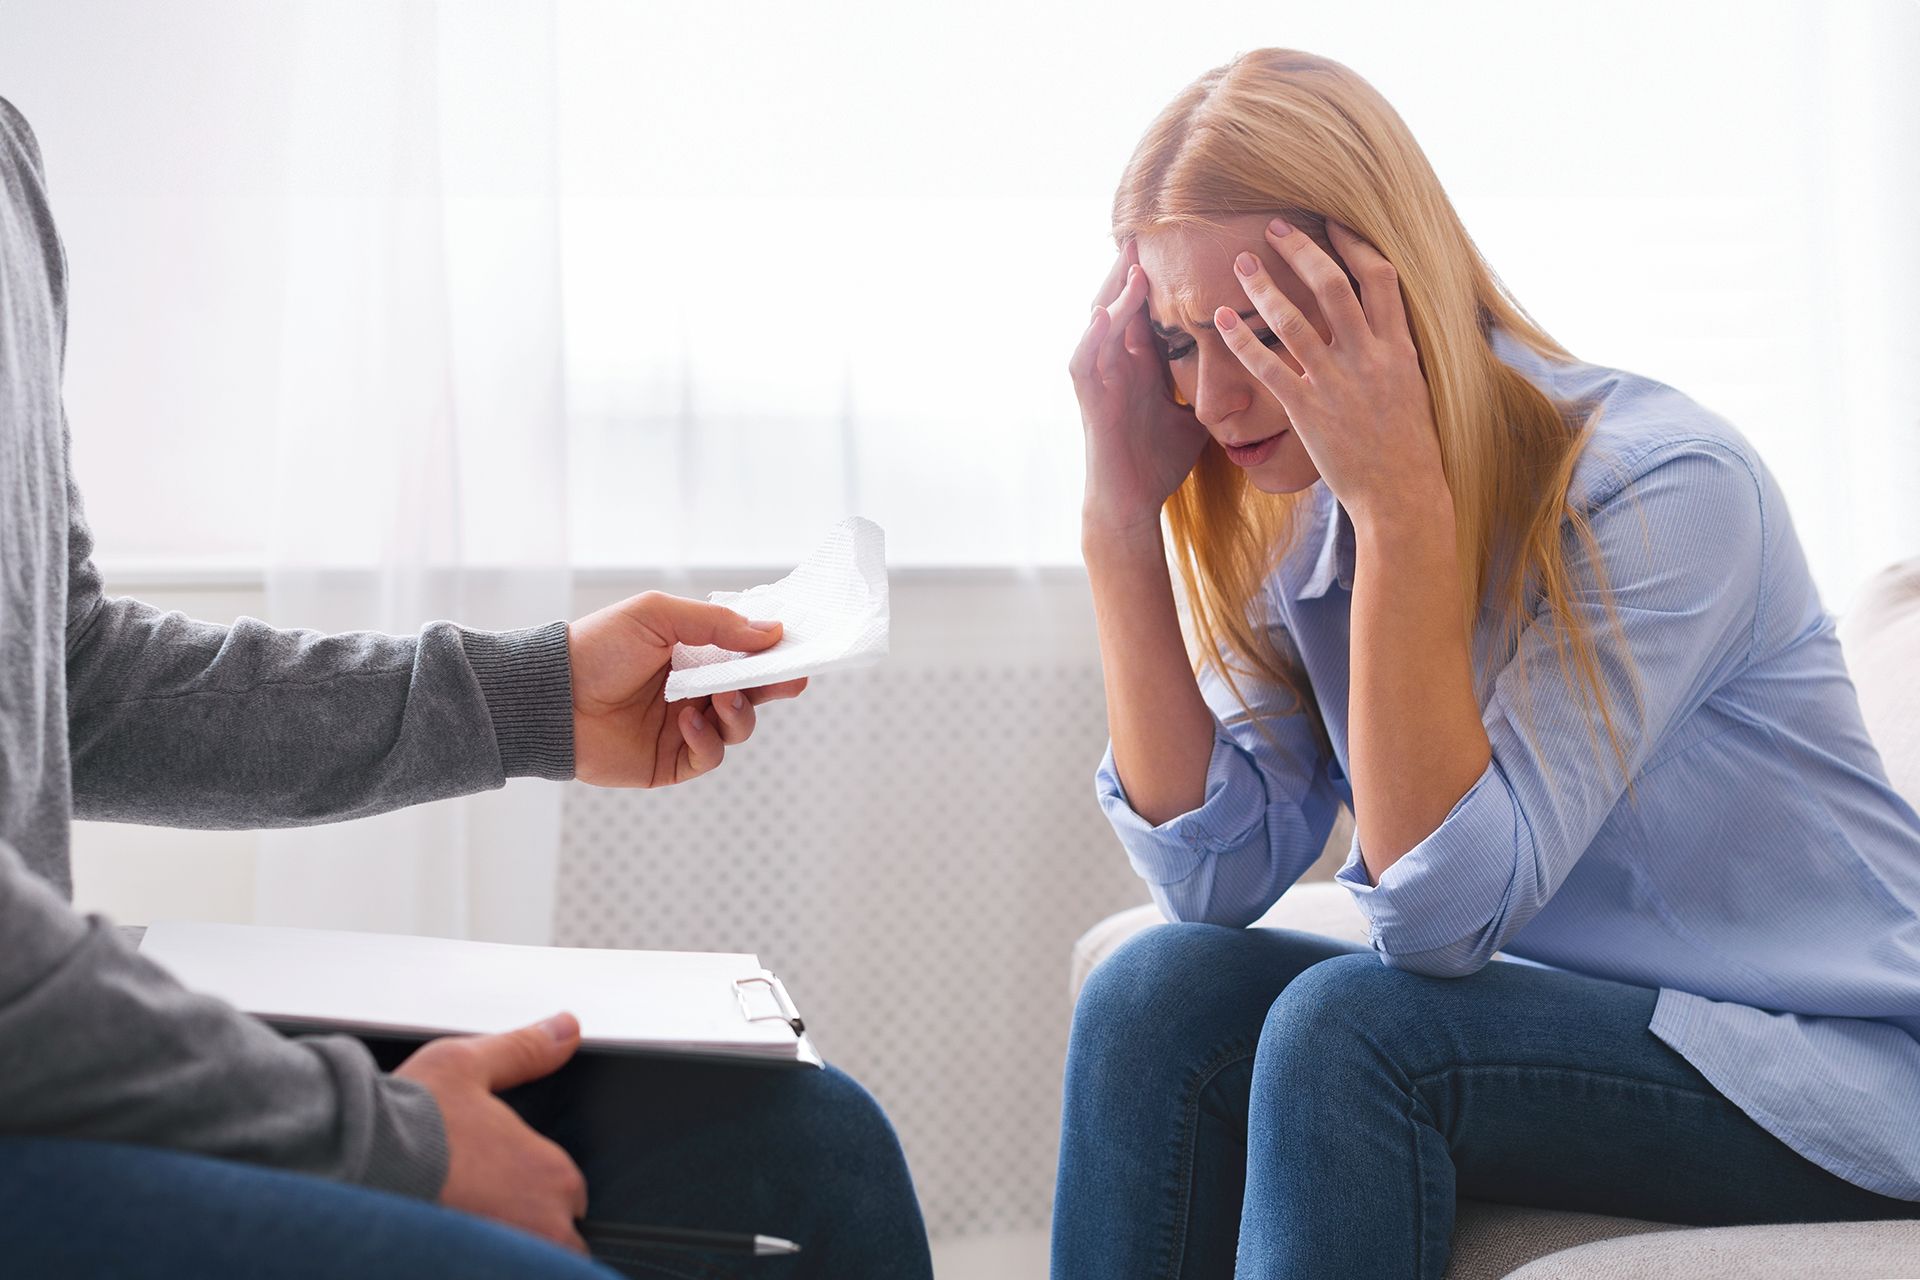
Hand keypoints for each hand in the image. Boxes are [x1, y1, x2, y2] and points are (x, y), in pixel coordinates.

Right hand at [395, 1012, 589, 1252]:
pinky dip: (467, 1264)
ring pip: (525, 1264)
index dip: (536, 1189)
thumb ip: (526, 1050)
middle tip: (477, 1209)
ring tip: (463, 1230)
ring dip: (504, 1250)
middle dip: (526, 1230)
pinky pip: (488, 1274)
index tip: (502, 1183)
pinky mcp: (462, 1274)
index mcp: (551, 1174)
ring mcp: (507, 1258)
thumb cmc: (408, 1116)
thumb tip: (567, 1027)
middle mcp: (543, 1226)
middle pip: (556, 1242)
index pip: (570, 1197)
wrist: (350, 1160)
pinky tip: (441, 1248)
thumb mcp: (469, 1064)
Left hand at [568, 592, 807, 787]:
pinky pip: (708, 757)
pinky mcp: (668, 762)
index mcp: (691, 655)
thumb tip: (770, 632)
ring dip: (737, 713)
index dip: (771, 656)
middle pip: (750, 694)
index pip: (744, 656)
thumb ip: (716, 624)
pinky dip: (707, 740)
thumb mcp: (658, 616)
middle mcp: (691, 692)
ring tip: (719, 698)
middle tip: (789, 680)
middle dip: (772, 687)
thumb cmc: (597, 647)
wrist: (550, 696)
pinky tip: (687, 722)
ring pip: (736, 727)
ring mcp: (681, 728)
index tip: (797, 651)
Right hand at [1069, 242, 1210, 539]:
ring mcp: (1101, 380)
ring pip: (1101, 324)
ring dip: (1114, 293)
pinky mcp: (1089, 401)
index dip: (1160, 277)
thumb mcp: (1195, 417)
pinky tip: (1105, 314)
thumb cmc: (1159, 463)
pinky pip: (1086, 360)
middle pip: (1120, 304)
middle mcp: (1117, 364)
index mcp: (1140, 364)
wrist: (1131, 503)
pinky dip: (1094, 336)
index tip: (1182, 244)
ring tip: (1131, 261)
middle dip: (1132, 269)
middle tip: (1150, 232)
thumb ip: (1212, 391)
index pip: (1148, 308)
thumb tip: (1257, 375)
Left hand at [1215, 218, 1449, 526]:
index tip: (1332, 221)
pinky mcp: (1309, 411)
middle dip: (1302, 251)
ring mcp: (1337, 383)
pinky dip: (1242, 341)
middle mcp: (1369, 357)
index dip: (1354, 243)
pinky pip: (1269, 367)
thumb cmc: (1408, 448)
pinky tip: (1222, 321)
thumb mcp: (1412, 388)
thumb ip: (1392, 352)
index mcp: (1398, 347)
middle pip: (1333, 286)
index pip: (1380, 277)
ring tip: (1242, 264)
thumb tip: (1382, 324)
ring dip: (1263, 288)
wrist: (1402, 496)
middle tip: (1274, 228)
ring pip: (1294, 321)